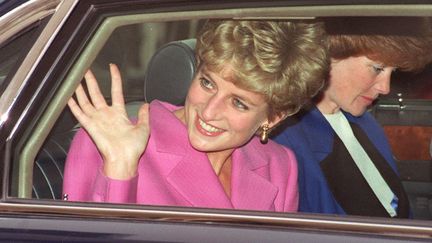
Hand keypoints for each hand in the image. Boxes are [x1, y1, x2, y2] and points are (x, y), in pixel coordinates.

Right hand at [68, 64, 149, 178]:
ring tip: (75, 78)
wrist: (124, 159)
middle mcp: (106, 115)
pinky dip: (73, 105)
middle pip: (96, 94)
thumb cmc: (134, 148)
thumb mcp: (144, 128)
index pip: (116, 91)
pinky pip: (80, 114)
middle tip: (85, 70)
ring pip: (86, 101)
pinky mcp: (90, 126)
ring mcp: (97, 120)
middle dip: (91, 81)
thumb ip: (143, 115)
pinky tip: (67, 97)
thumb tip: (146, 105)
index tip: (112, 67)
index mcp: (119, 114)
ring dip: (80, 89)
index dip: (114, 79)